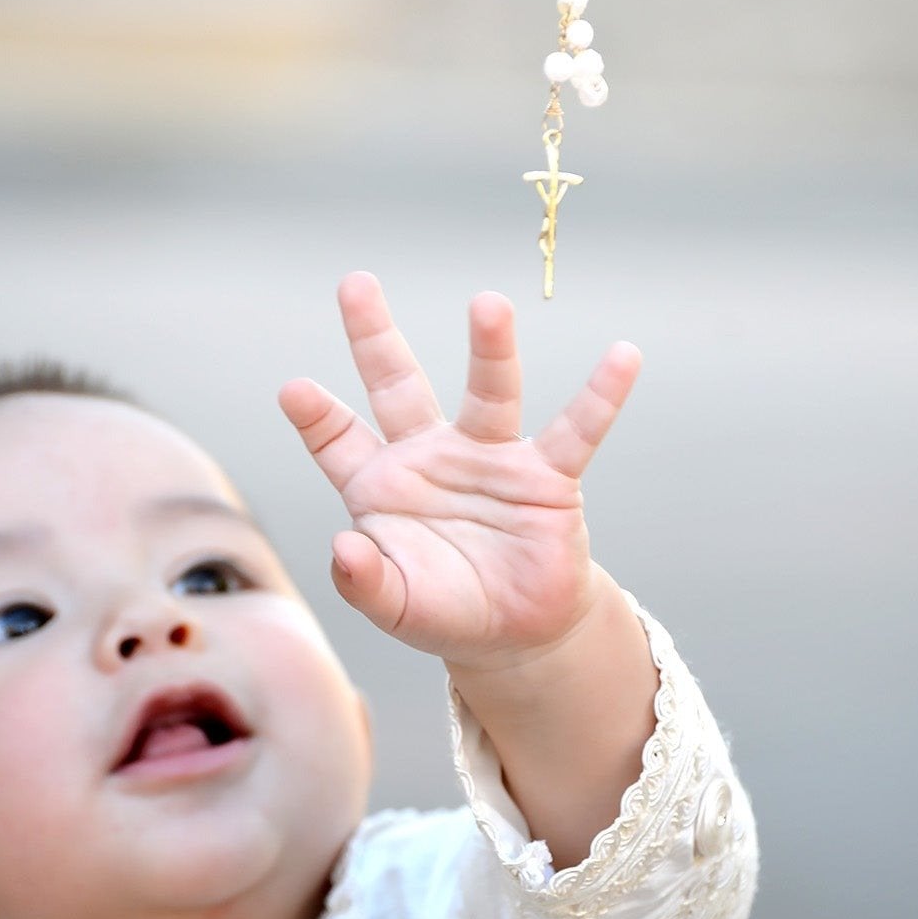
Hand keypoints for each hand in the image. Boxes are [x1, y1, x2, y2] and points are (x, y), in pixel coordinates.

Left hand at [279, 272, 641, 671]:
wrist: (516, 634)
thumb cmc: (446, 612)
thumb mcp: (395, 606)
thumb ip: (363, 581)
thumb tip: (343, 546)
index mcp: (382, 487)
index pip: (341, 442)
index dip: (318, 418)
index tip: (294, 391)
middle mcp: (431, 458)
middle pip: (398, 386)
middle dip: (376, 337)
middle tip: (354, 284)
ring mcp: (490, 460)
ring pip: (488, 395)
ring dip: (489, 350)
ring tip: (489, 304)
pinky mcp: (546, 478)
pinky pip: (577, 431)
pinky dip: (601, 396)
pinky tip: (623, 356)